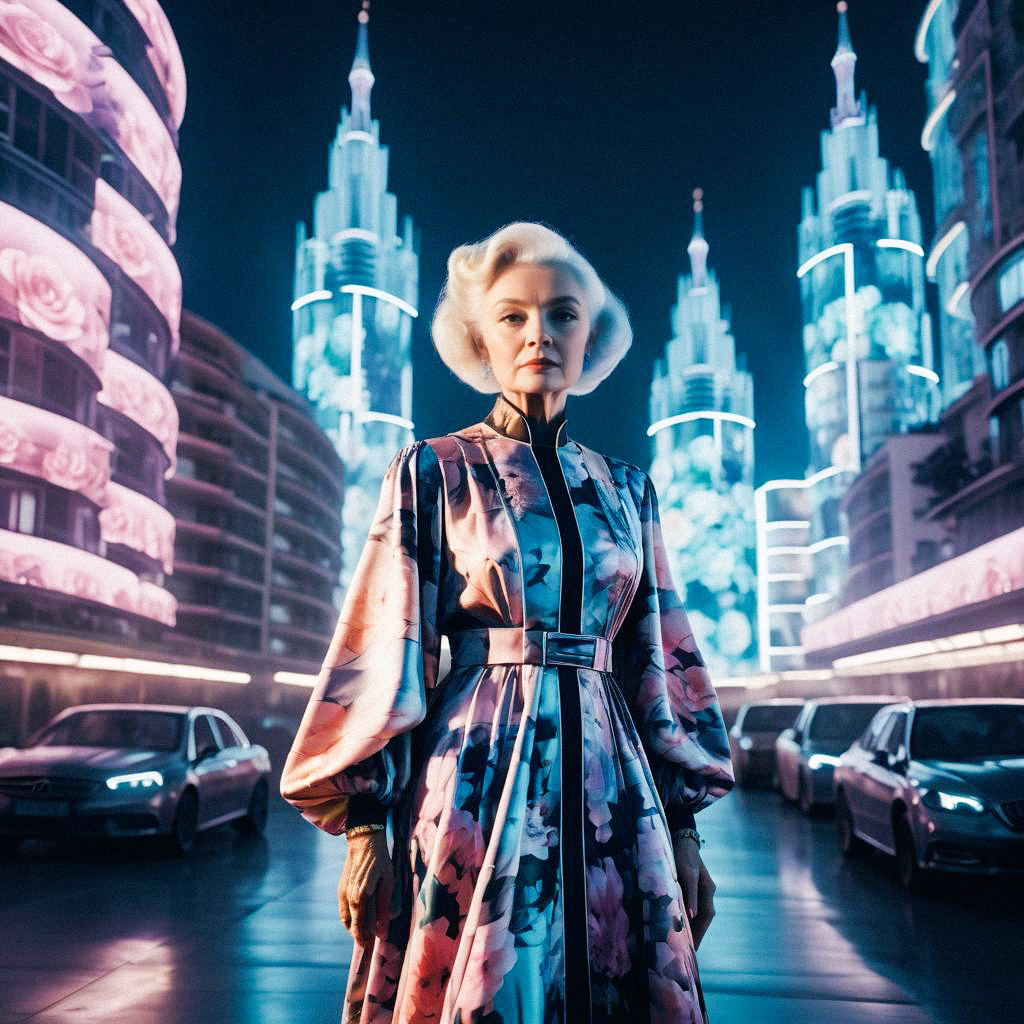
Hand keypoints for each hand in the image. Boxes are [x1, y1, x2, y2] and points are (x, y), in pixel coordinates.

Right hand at [339, 829, 392, 945]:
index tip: (371, 947)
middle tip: (369, 942)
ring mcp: (342, 892)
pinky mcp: (341, 887)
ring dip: (353, 927)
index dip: (365, 939)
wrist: (364, 841)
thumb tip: (382, 930)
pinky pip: (343, 909)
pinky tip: (358, 917)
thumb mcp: (387, 883)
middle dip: (359, 936)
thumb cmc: (380, 861)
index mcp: (359, 898)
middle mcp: (347, 898)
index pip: (359, 927)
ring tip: (365, 932)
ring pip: (345, 918)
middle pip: (351, 925)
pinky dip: (349, 918)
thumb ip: (384, 908)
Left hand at [672, 834, 716, 949]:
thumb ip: (691, 895)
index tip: (692, 948)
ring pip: (699, 913)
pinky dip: (687, 917)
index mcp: (708, 889)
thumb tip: (692, 916)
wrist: (681, 837)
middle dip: (696, 934)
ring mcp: (701, 888)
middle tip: (687, 952)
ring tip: (683, 943)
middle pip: (704, 918)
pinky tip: (679, 924)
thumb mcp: (686, 874)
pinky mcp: (693, 886)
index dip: (699, 932)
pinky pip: (693, 906)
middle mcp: (707, 891)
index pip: (706, 916)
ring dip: (692, 927)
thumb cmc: (683, 854)